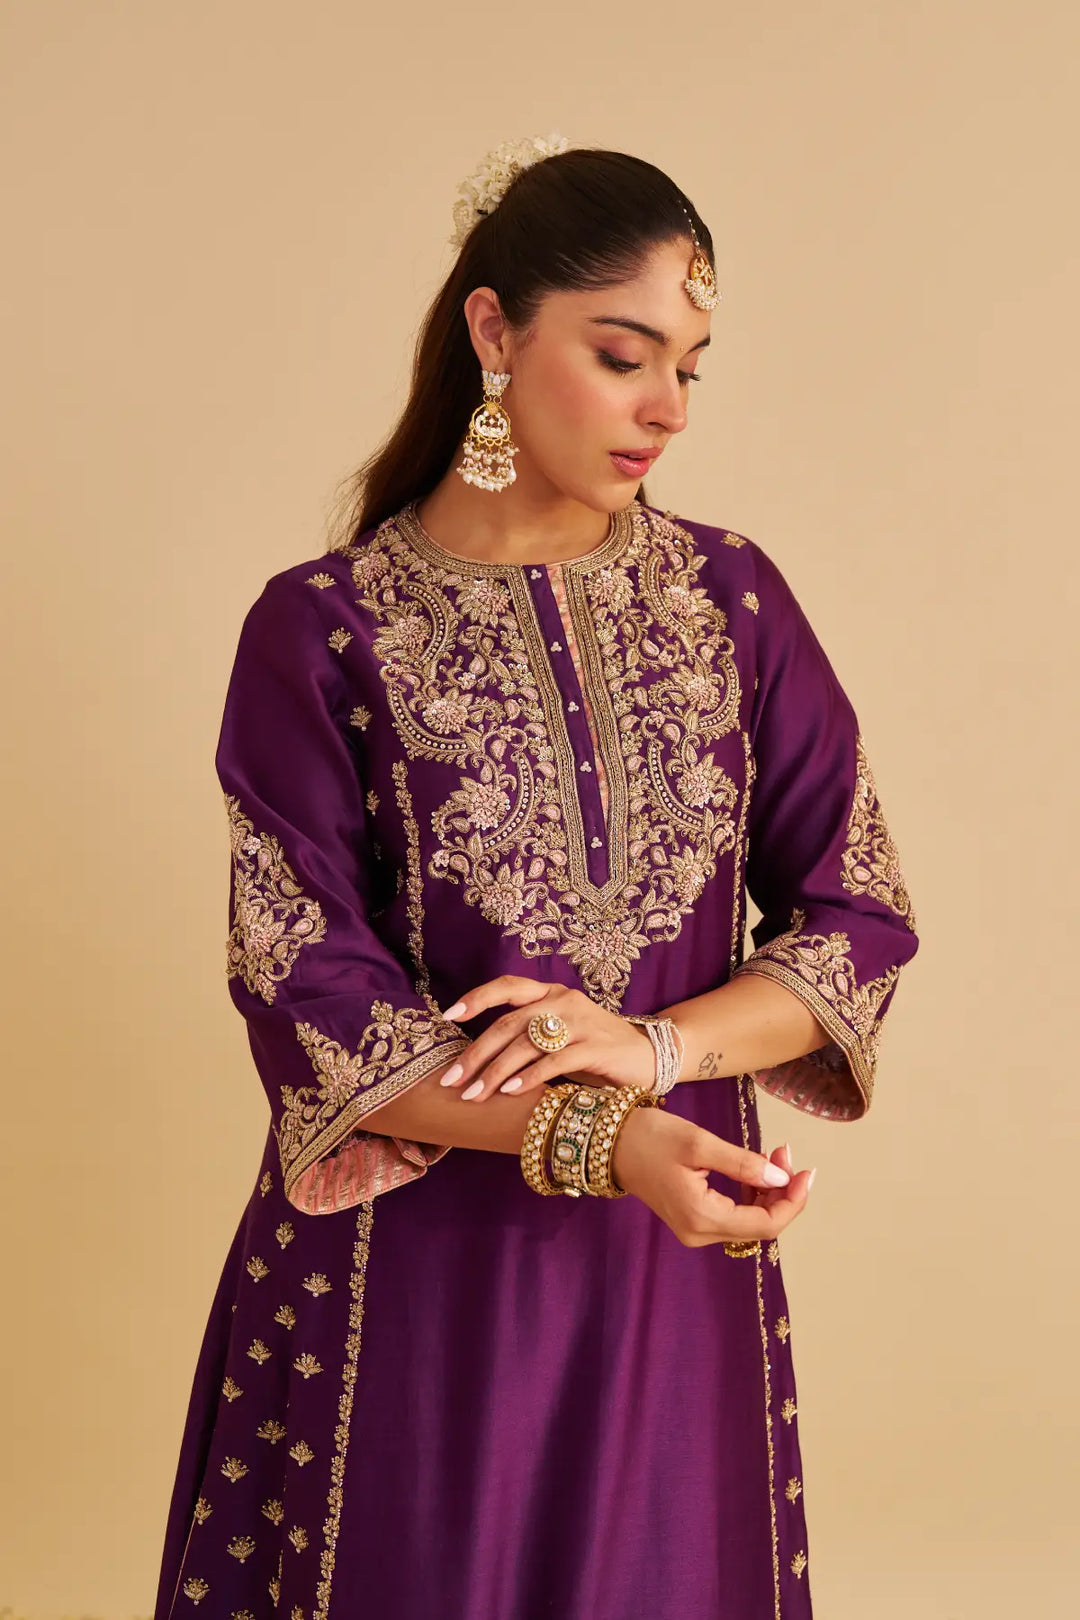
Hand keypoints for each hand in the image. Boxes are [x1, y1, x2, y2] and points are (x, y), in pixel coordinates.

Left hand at [438, 976, 656, 1100]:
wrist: (652, 1056)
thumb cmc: (596, 1051)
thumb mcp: (560, 1037)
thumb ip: (527, 1039)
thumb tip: (477, 1062)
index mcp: (551, 994)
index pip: (507, 986)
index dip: (476, 998)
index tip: (448, 1015)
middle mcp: (563, 1001)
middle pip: (509, 1023)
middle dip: (476, 1054)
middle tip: (453, 1080)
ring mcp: (581, 1022)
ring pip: (527, 1043)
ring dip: (496, 1072)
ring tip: (476, 1095)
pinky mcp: (597, 1046)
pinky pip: (554, 1060)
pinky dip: (529, 1077)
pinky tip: (511, 1093)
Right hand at [611, 1113, 813, 1247]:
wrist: (610, 1143)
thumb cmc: (650, 1137)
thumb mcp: (699, 1143)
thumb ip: (743, 1163)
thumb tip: (781, 1179)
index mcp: (702, 1217)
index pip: (766, 1224)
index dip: (793, 1201)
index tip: (807, 1171)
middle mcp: (700, 1233)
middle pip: (760, 1226)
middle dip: (783, 1192)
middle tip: (784, 1152)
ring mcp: (695, 1230)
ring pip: (749, 1222)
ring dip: (769, 1192)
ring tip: (774, 1155)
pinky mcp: (692, 1220)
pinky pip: (735, 1216)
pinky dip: (752, 1194)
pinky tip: (756, 1170)